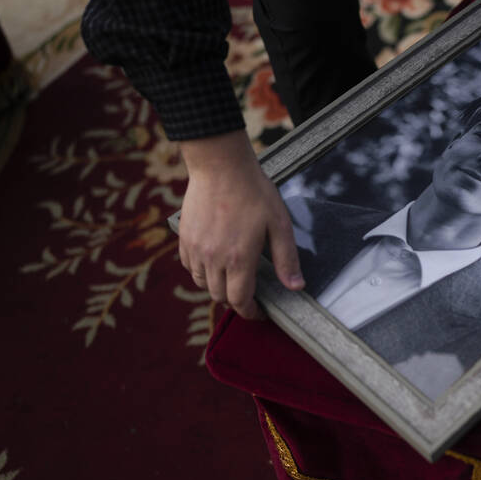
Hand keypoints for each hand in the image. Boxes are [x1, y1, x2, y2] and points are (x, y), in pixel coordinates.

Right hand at [177, 130, 303, 318]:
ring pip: (202, 284)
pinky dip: (202, 273)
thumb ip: (286, 259)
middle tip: (250, 295)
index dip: (251, 312)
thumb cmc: (254, 193)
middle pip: (220, 296)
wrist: (221, 167)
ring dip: (218, 288)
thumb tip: (296, 287)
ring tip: (233, 280)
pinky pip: (190, 268)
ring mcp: (195, 249)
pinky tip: (215, 264)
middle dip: (236, 301)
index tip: (260, 312)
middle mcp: (213, 259)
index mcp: (239, 259)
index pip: (240, 301)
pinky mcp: (184, 239)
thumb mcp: (279, 224)